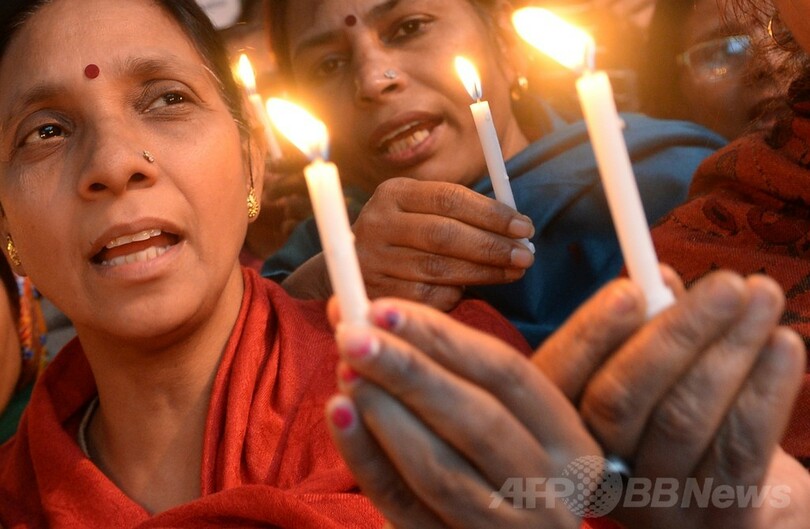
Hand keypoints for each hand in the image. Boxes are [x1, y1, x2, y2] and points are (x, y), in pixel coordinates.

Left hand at [325, 298, 598, 528]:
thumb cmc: (500, 465)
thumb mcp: (505, 418)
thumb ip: (446, 364)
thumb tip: (368, 312)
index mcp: (570, 443)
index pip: (508, 374)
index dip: (443, 337)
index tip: (385, 308)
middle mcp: (548, 490)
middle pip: (478, 420)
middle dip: (410, 371)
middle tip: (353, 335)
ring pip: (439, 469)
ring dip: (385, 413)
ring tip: (346, 371)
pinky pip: (402, 506)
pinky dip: (366, 459)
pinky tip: (340, 416)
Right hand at [352, 178, 534, 310]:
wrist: (349, 266)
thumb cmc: (404, 235)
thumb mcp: (421, 209)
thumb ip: (461, 212)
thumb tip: (517, 228)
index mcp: (394, 193)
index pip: (449, 198)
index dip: (491, 213)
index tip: (524, 227)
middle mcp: (378, 223)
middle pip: (444, 235)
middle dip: (492, 246)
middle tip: (526, 256)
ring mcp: (374, 260)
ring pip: (439, 269)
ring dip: (483, 272)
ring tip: (513, 272)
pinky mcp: (376, 293)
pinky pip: (427, 296)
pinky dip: (455, 294)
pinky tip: (472, 290)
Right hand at [533, 269, 809, 527]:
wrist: (732, 500)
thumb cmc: (680, 417)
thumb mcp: (653, 373)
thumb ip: (647, 326)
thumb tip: (657, 277)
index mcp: (563, 423)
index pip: (558, 377)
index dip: (589, 333)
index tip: (631, 287)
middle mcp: (595, 469)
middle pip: (618, 399)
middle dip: (676, 333)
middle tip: (726, 284)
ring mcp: (652, 502)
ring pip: (682, 418)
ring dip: (731, 348)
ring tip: (764, 297)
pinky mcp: (714, 521)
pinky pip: (738, 450)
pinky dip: (766, 391)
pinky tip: (785, 346)